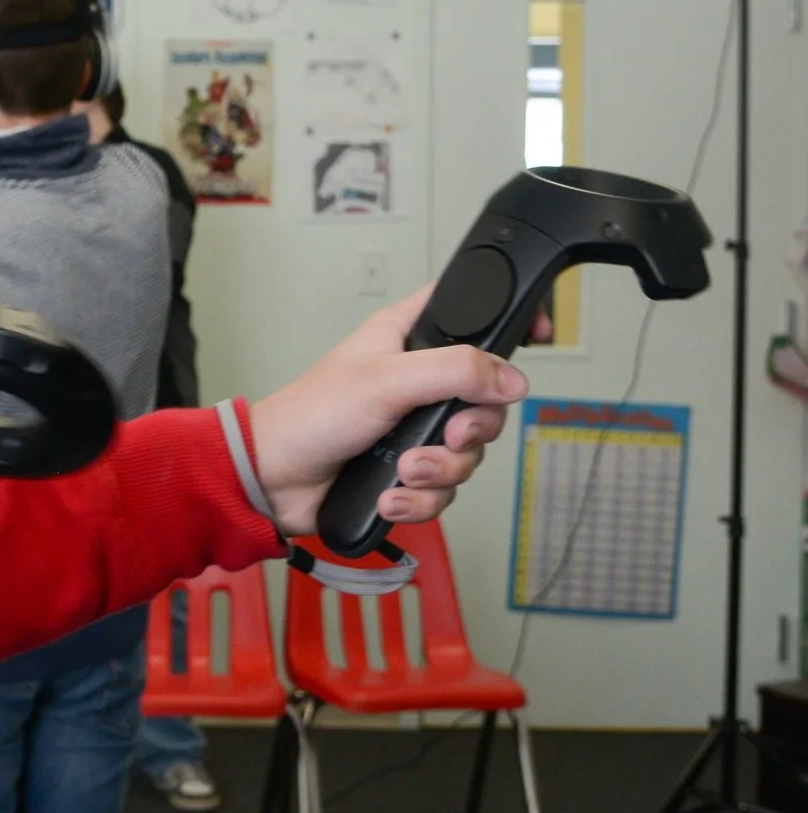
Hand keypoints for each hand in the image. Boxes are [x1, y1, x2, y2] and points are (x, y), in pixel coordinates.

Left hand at [246, 286, 527, 534]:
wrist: (272, 480)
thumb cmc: (310, 416)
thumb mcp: (386, 380)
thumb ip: (455, 371)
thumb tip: (513, 380)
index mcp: (407, 339)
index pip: (471, 312)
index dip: (508, 319)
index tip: (539, 334)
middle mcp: (418, 382)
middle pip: (486, 401)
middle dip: (471, 430)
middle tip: (446, 436)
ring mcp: (413, 430)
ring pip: (467, 454)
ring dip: (439, 472)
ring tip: (402, 472)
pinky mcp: (405, 472)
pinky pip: (443, 491)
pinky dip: (419, 500)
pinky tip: (389, 497)